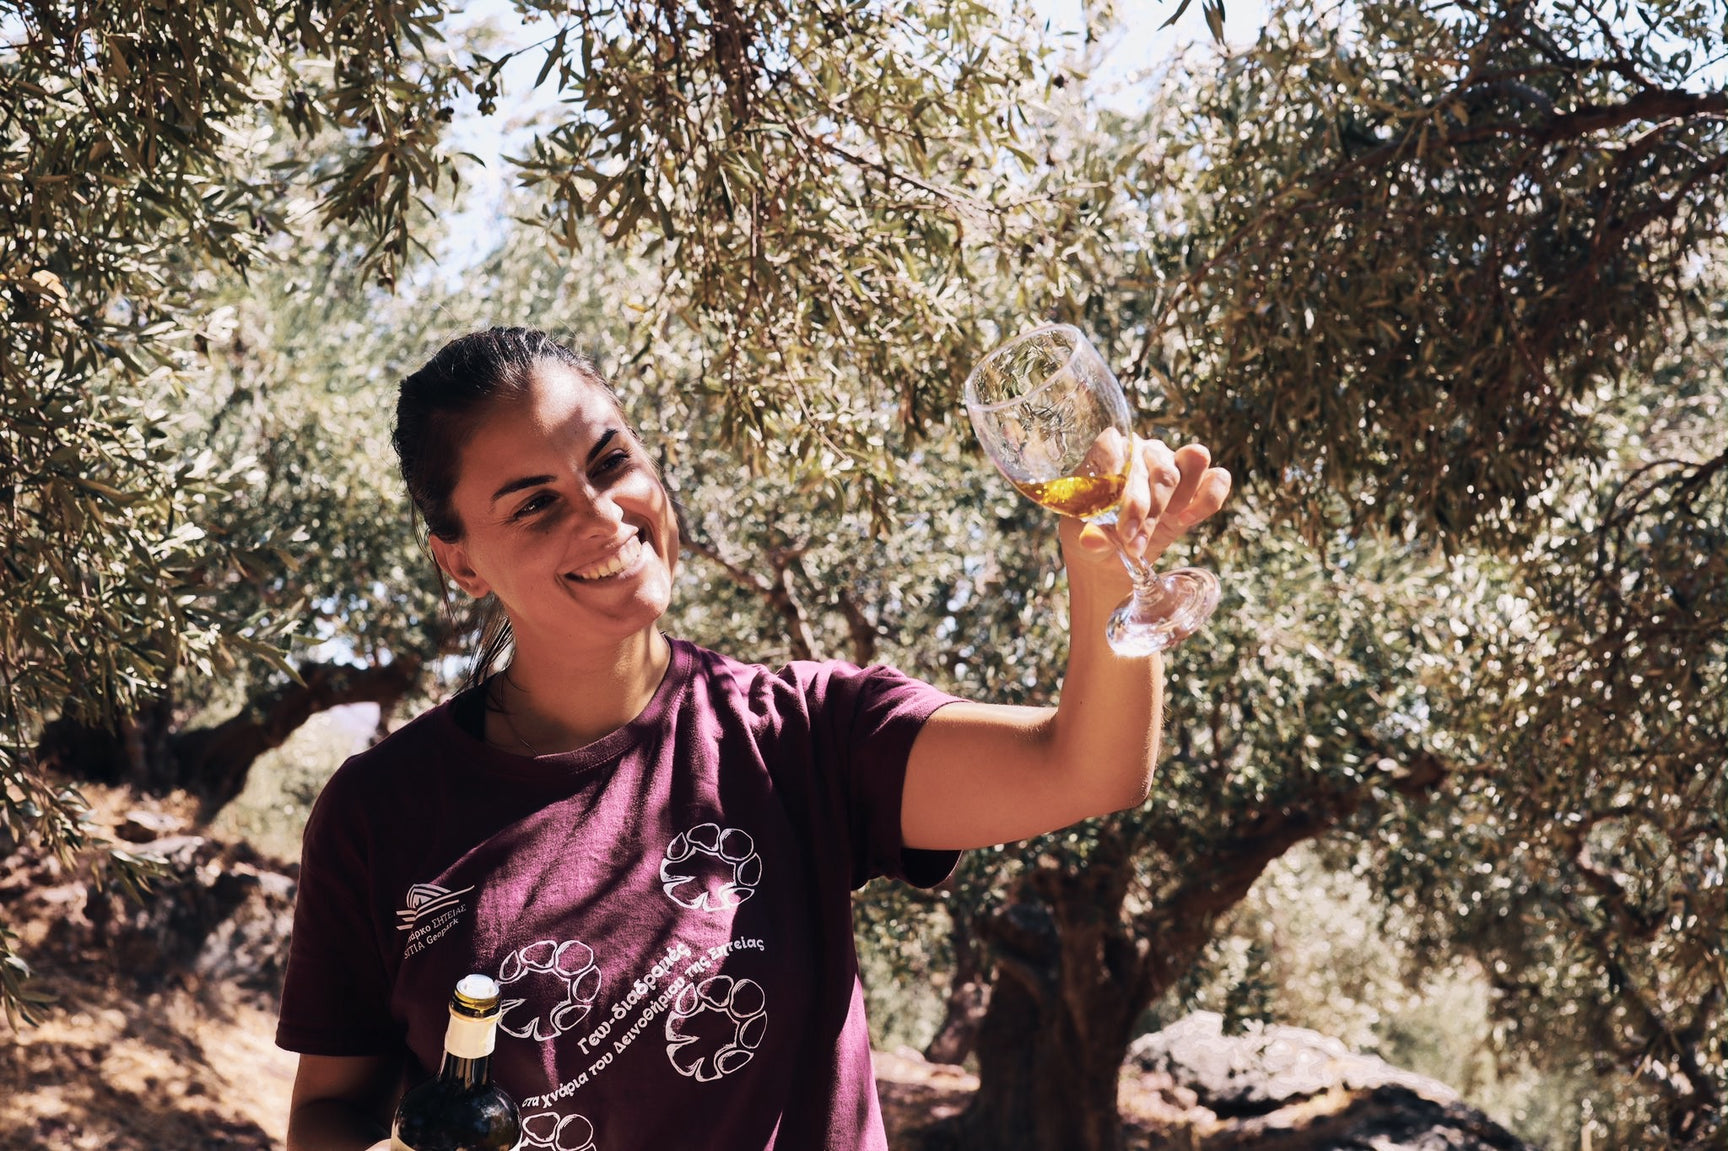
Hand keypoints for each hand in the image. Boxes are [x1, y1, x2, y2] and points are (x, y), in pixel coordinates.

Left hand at [1063, 437, 1230, 577]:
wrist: (1114, 552)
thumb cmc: (1095, 530)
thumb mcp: (1082, 534)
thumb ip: (1089, 534)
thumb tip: (1091, 539)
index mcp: (1111, 450)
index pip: (1117, 448)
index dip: (1120, 484)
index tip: (1117, 522)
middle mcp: (1145, 450)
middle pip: (1159, 467)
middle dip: (1147, 509)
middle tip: (1131, 539)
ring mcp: (1175, 463)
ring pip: (1192, 462)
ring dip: (1176, 501)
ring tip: (1156, 528)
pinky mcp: (1199, 484)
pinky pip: (1218, 479)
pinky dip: (1205, 500)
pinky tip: (1184, 520)